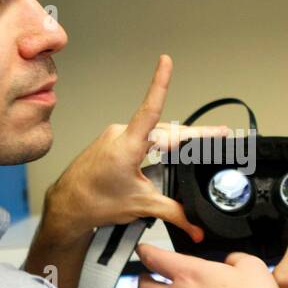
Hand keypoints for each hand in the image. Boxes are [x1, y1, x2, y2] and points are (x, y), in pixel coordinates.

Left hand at [44, 54, 227, 241]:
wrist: (67, 206)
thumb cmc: (93, 201)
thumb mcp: (140, 206)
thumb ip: (173, 213)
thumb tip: (195, 225)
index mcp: (128, 145)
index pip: (150, 108)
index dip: (160, 83)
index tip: (165, 62)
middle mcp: (121, 134)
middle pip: (166, 130)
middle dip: (194, 136)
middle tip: (220, 134)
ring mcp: (115, 136)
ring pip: (155, 134)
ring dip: (175, 143)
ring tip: (201, 144)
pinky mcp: (112, 142)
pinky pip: (142, 138)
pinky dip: (158, 146)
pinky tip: (169, 154)